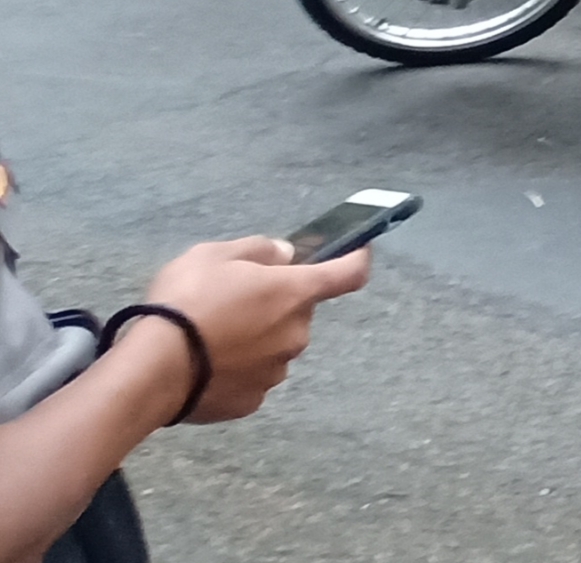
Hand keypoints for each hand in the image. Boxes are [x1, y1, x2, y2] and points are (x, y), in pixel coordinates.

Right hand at [137, 237, 371, 422]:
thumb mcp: (214, 254)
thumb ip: (258, 250)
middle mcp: (297, 334)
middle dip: (276, 304)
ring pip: (275, 347)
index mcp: (295, 293)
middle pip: (298, 312)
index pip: (350, 273)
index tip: (356, 251)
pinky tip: (205, 367)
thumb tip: (286, 256)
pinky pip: (252, 378)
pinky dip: (236, 371)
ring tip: (210, 338)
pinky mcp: (252, 402)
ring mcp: (276, 371)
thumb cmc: (186, 302)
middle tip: (233, 301)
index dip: (356, 259)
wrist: (151, 370)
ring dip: (256, 339)